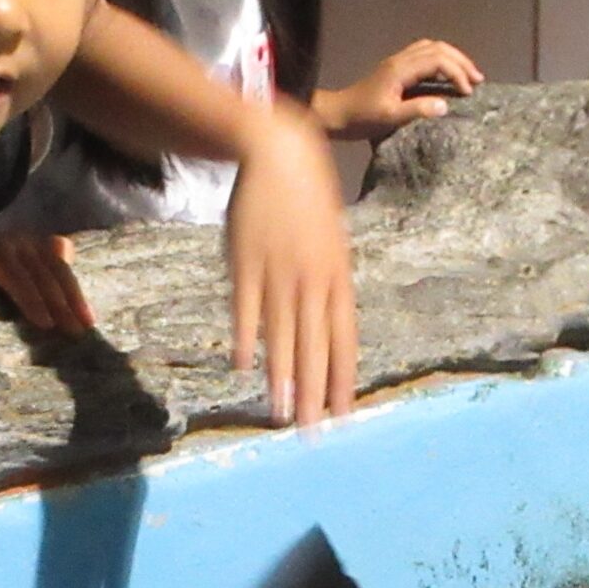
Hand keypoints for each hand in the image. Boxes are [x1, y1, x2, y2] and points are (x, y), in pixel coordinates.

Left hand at [0, 234, 97, 334]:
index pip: (18, 276)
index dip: (33, 299)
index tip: (46, 324)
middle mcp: (17, 241)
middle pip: (45, 273)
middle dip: (63, 302)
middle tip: (76, 330)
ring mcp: (31, 239)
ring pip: (58, 266)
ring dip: (75, 293)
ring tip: (88, 320)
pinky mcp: (38, 241)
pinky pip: (58, 250)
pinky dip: (70, 264)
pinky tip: (83, 286)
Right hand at [225, 105, 356, 426]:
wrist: (279, 153)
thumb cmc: (308, 199)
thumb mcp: (330, 243)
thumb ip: (329, 286)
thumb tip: (329, 328)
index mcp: (337, 278)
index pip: (344, 341)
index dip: (342, 381)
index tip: (343, 418)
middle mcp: (312, 281)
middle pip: (315, 348)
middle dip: (314, 394)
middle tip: (311, 434)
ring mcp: (278, 273)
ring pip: (283, 335)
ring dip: (282, 378)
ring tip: (279, 414)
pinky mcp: (245, 262)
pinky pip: (246, 308)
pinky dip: (246, 337)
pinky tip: (243, 366)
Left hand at [311, 38, 484, 142]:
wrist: (337, 114)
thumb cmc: (362, 118)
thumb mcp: (390, 118)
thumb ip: (417, 110)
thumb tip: (445, 104)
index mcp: (400, 69)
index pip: (438, 60)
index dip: (457, 73)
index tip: (468, 92)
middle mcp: (400, 59)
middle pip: (438, 48)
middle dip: (461, 62)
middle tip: (478, 80)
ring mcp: (397, 61)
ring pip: (431, 48)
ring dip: (452, 58)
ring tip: (468, 76)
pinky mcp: (395, 68)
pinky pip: (423, 54)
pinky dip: (441, 60)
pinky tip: (447, 75)